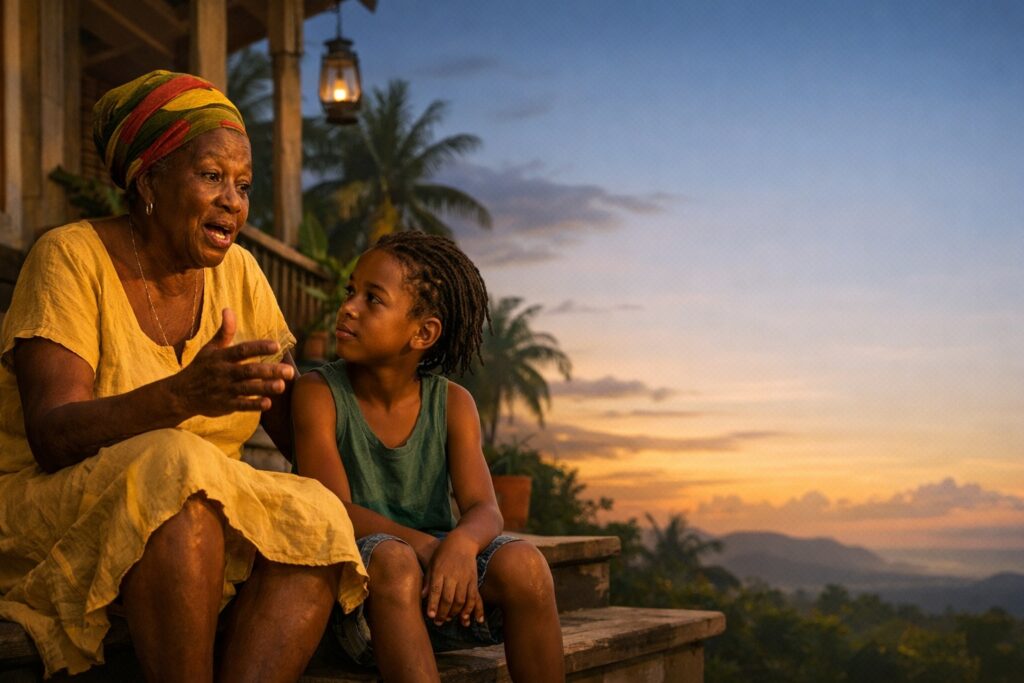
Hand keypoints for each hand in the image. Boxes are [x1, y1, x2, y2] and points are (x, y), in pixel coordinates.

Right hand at [170, 308, 294, 415]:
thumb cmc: (200, 367)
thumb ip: (224, 332)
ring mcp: (223, 390)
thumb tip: (228, 309)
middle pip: (249, 371)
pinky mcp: (224, 405)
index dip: (259, 347)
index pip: (242, 350)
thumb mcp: (210, 348)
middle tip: (289, 371)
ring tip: (282, 386)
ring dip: (265, 387)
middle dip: (269, 371)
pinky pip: (240, 405)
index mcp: (221, 357)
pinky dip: (253, 405)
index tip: (277, 346)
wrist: (180, 394)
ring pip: (247, 388)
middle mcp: (223, 373)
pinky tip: (268, 403)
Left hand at [422, 532, 485, 626]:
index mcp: (440, 571)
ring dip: (454, 612)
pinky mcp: (473, 580)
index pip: (436, 590)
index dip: (433, 604)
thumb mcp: (432, 563)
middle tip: (438, 622)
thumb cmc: (443, 553)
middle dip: (443, 613)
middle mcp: (453, 575)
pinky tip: (465, 616)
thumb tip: (422, 596)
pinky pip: (473, 597)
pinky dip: (470, 608)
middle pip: (448, 598)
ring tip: (448, 619)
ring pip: (461, 600)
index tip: (430, 616)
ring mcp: (464, 578)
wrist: (463, 542)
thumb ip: (428, 580)